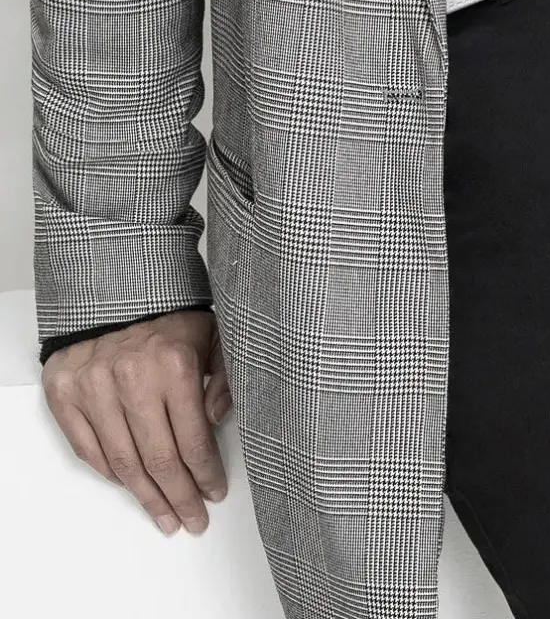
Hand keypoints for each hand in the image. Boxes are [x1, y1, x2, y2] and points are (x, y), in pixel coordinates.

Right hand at [42, 308, 230, 533]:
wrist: (114, 288)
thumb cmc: (171, 315)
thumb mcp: (214, 335)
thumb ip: (225, 377)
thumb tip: (218, 421)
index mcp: (174, 364)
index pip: (193, 440)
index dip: (206, 475)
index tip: (215, 493)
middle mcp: (132, 379)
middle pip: (159, 460)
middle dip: (179, 497)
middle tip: (192, 520)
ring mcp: (93, 387)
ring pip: (122, 463)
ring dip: (146, 496)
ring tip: (164, 517)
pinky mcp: (64, 392)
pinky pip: (88, 449)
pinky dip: (109, 473)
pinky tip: (130, 485)